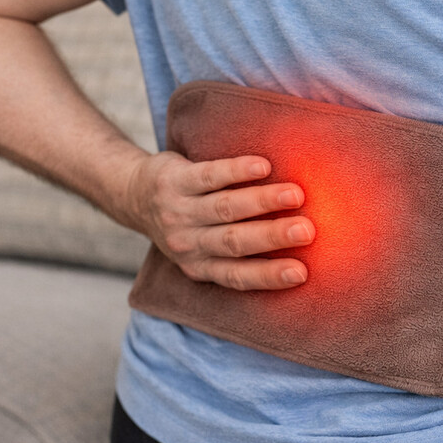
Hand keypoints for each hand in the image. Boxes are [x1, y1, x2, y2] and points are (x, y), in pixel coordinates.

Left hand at [120, 151, 314, 290]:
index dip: (269, 275)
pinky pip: (208, 176)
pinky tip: (261, 166)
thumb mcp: (203, 250)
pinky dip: (235, 171)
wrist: (134, 195)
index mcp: (201, 267)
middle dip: (272, 237)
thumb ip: (241, 251)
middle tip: (307, 231)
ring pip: (224, 208)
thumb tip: (301, 248)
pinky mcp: (173, 181)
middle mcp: (189, 243)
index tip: (302, 272)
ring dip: (261, 201)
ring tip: (295, 194)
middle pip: (234, 241)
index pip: (237, 276)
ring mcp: (179, 212)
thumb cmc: (188, 224)